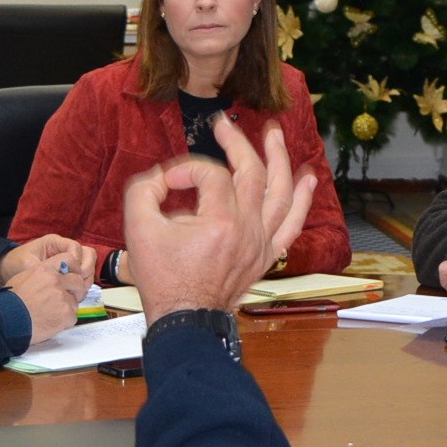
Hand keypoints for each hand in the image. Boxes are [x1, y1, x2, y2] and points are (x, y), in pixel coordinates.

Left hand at [0, 235, 87, 292]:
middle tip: (80, 283)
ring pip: (87, 267)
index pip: (75, 247)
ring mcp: (67, 262)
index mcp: (54, 242)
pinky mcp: (67, 273)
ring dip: (85, 279)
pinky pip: (81, 277)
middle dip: (86, 270)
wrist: (7, 270)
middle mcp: (63, 250)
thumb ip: (42, 269)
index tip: (71, 273)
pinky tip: (74, 295)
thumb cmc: (15, 263)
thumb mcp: (26, 264)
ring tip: (78, 291)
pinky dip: (81, 285)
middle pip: (88, 255)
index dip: (77, 261)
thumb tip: (58, 276)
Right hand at [8, 260, 82, 344]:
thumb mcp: (23, 278)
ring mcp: (62, 297)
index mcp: (44, 269)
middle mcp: (55, 281)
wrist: (7, 321)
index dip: (73, 269)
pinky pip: (72, 318)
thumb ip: (42, 275)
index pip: (70, 259)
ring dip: (66, 308)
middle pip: (77, 281)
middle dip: (75, 290)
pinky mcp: (65, 314)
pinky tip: (51, 322)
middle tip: (66, 299)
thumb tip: (55, 275)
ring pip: (74, 302)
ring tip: (50, 314)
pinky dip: (64, 322)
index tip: (71, 276)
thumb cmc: (10, 303)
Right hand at [124, 113, 315, 320]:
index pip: (210, 174)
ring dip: (279, 160)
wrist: (186, 320)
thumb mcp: (138, 230)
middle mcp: (248, 229)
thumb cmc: (164, 280)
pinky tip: (308, 179)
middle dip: (238, 143)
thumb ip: (144, 191)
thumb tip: (162, 175)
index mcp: (220, 222)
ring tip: (276, 135)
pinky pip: (292, 224)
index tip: (167, 181)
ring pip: (281, 193)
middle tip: (225, 126)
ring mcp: (261, 242)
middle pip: (253, 172)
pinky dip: (302, 200)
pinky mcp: (266, 254)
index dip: (186, 169)